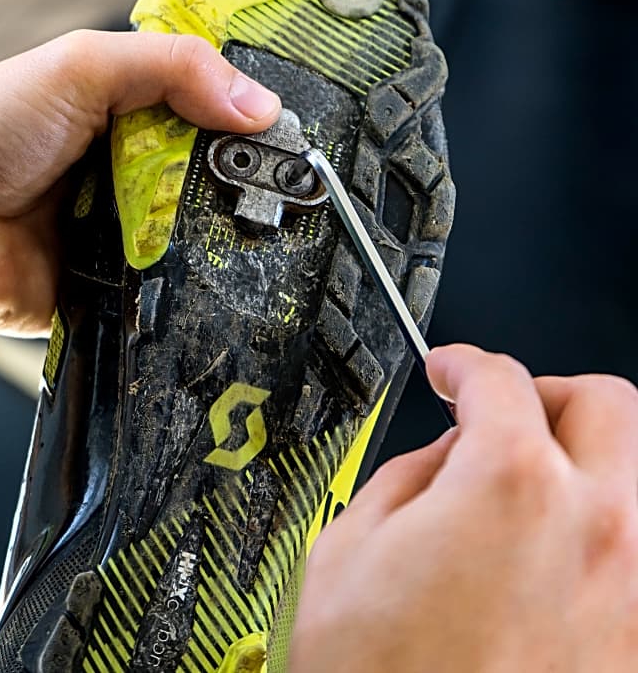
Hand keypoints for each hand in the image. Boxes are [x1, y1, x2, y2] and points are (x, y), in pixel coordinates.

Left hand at [0, 30, 279, 334]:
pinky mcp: (124, 282)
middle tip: (272, 175)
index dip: (255, 111)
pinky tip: (203, 266)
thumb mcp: (80, 66)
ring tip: (229, 218)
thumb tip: (258, 103)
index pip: (218, 103)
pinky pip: (178, 286)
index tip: (295, 121)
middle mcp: (142, 165)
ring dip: (222, 229)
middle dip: (249, 175)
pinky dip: (193, 280)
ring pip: (209, 232)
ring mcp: (135, 225)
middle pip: (225, 171)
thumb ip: (171, 66)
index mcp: (137, 108)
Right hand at [290, 344, 637, 672]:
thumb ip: (407, 477)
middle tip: (503, 416)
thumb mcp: (345, 555)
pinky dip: (603, 538)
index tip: (453, 371)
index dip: (465, 364)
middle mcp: (597, 527)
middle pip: (603, 403)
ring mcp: (637, 591)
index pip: (499, 379)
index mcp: (511, 485)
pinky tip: (554, 562)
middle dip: (547, 394)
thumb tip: (444, 457)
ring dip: (589, 462)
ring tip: (534, 488)